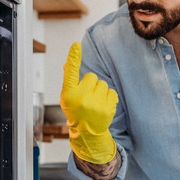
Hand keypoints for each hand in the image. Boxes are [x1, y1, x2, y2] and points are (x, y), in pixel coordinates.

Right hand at [60, 42, 117, 163]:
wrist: (87, 133)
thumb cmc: (76, 111)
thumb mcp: (67, 97)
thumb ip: (69, 81)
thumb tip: (67, 64)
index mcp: (68, 94)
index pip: (70, 72)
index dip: (73, 58)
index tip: (76, 45)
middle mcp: (81, 98)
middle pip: (92, 76)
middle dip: (91, 84)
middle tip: (87, 97)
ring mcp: (95, 104)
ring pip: (102, 84)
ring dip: (100, 91)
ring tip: (95, 103)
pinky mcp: (107, 108)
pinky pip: (112, 92)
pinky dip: (109, 97)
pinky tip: (102, 106)